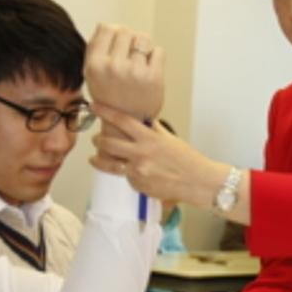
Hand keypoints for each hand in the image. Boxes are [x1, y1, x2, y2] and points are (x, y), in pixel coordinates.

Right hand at [84, 24, 164, 122]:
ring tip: (140, 61)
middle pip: (125, 31)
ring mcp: (135, 71)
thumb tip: (105, 25)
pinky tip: (149, 69)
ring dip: (144, 46)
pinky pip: (158, 51)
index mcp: (95, 65)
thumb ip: (95, 49)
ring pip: (143, 38)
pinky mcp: (154, 76)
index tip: (118, 42)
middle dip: (129, 40)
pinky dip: (156, 57)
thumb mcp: (92, 74)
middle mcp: (114, 67)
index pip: (106, 28)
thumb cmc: (110, 95)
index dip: (114, 32)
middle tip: (130, 55)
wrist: (128, 122)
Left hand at [90, 103, 227, 207]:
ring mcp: (138, 171)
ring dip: (99, 160)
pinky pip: (126, 178)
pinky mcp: (138, 185)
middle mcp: (141, 154)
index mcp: (149, 138)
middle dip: (98, 140)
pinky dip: (128, 175)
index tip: (94, 107)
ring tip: (95, 158)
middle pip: (108, 144)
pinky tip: (135, 173)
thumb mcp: (170, 139)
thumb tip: (142, 120)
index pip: (122, 121)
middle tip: (95, 138)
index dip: (105, 112)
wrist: (197, 182)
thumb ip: (153, 130)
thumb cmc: (187, 160)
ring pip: (110, 164)